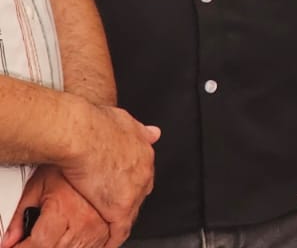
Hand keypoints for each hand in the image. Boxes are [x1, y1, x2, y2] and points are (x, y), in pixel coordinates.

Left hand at [0, 168, 108, 247]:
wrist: (98, 151)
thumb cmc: (70, 165)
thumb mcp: (37, 186)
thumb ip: (19, 216)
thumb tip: (9, 239)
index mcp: (64, 210)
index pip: (38, 243)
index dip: (24, 247)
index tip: (18, 245)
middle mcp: (84, 221)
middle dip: (42, 245)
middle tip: (37, 236)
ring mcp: (99, 226)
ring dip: (64, 245)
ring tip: (57, 231)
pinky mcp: (110, 227)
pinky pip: (98, 246)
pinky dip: (84, 245)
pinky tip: (75, 236)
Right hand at [55, 105, 157, 247]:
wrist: (82, 136)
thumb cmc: (94, 125)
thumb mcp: (125, 120)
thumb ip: (140, 130)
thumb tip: (155, 133)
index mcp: (144, 152)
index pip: (142, 174)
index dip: (130, 182)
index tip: (122, 186)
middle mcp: (144, 172)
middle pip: (139, 192)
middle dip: (128, 199)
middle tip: (113, 205)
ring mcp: (134, 191)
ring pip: (131, 211)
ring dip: (119, 218)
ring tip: (109, 226)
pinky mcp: (121, 207)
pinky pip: (120, 229)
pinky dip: (114, 238)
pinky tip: (108, 243)